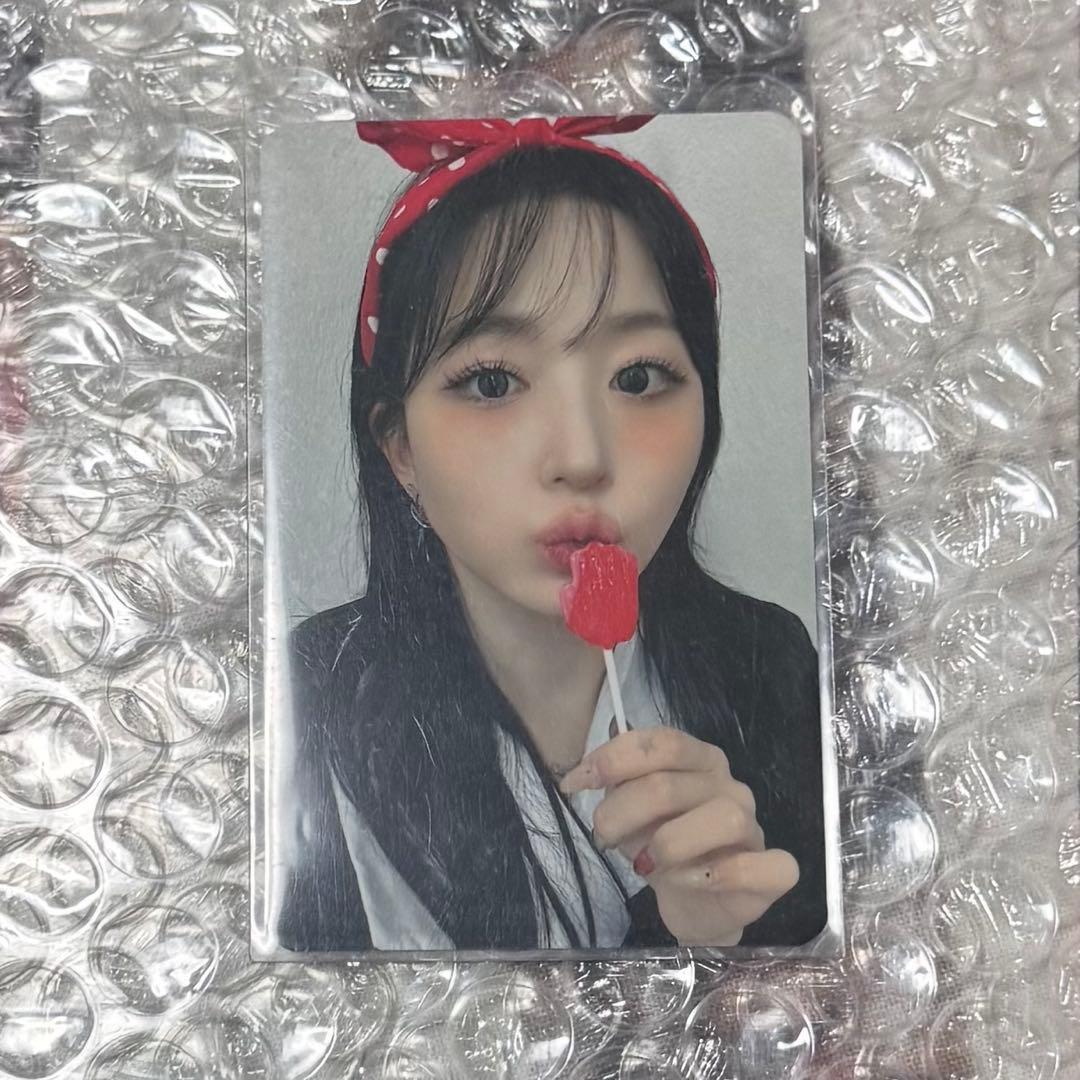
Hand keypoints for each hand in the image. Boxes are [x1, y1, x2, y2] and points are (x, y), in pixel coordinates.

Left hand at [559, 727, 798, 945]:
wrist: (694, 905)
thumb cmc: (663, 849)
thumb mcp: (633, 812)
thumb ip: (618, 785)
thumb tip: (586, 770)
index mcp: (699, 761)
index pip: (663, 743)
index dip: (614, 759)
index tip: (576, 783)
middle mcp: (730, 786)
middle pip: (672, 784)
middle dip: (622, 811)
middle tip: (603, 836)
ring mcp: (755, 828)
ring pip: (725, 817)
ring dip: (669, 843)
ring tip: (644, 864)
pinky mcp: (772, 873)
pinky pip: (761, 865)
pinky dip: (720, 874)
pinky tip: (687, 882)